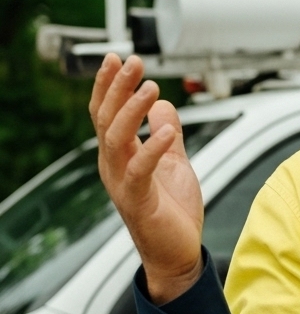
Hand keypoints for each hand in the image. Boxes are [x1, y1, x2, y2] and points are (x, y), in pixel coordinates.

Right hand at [89, 54, 203, 303]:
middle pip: (107, 118)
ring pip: (117, 138)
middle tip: (134, 62)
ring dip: (132, 110)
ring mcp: (122, 183)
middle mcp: (114, 166)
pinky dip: (154, 147)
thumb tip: (165, 107)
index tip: (120, 58)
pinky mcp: (137, 200)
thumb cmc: (173, 212)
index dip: (110, 85)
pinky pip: (140, 169)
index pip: (107, 113)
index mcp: (120, 156)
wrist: (178, 254)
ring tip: (151, 88)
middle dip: (118, 87)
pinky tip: (170, 128)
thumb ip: (168, 136)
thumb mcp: (174, 163)